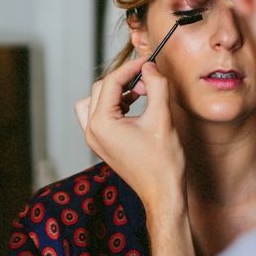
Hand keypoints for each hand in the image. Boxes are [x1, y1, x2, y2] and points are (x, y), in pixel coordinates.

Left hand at [76, 57, 184, 208]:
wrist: (163, 194)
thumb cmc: (163, 163)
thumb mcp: (162, 118)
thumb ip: (156, 86)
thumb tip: (150, 67)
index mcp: (102, 124)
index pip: (111, 82)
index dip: (131, 68)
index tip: (148, 62)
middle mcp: (92, 131)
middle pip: (100, 89)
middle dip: (123, 79)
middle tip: (147, 79)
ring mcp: (95, 140)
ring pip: (95, 101)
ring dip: (116, 92)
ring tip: (140, 93)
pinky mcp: (103, 144)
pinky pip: (100, 116)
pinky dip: (115, 106)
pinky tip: (136, 107)